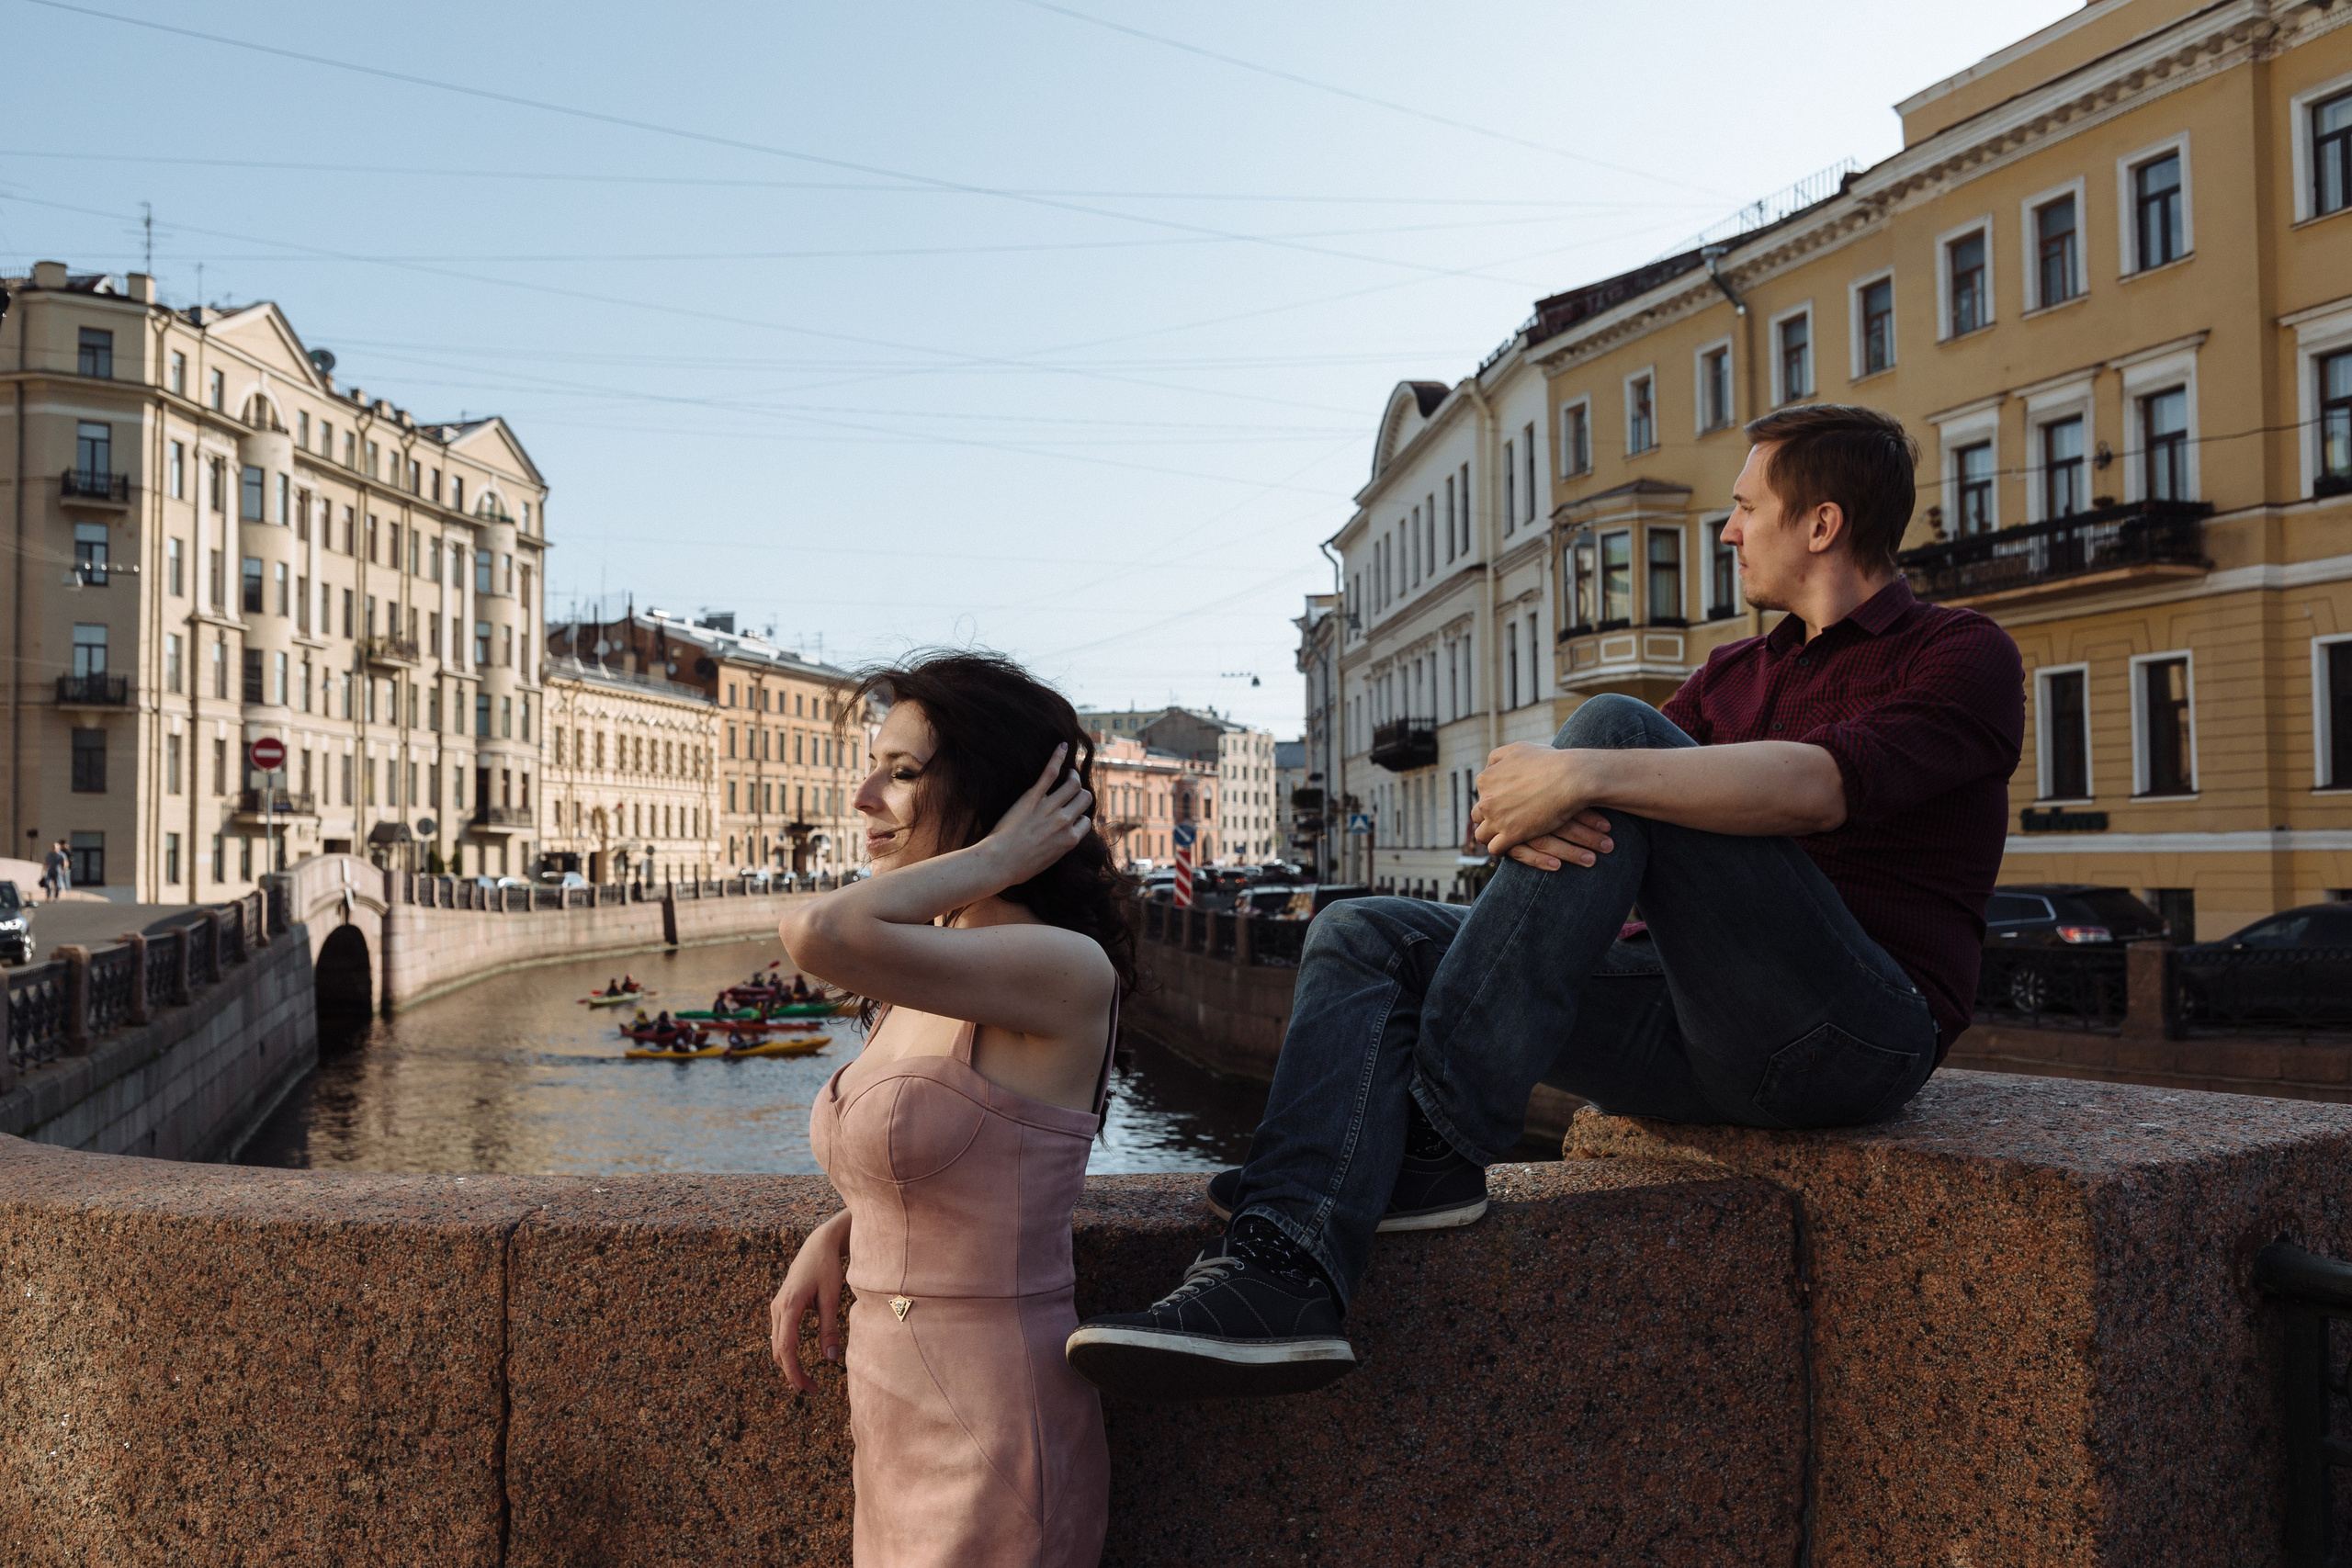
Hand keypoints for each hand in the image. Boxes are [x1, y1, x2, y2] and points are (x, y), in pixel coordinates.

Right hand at [770, 1212, 848, 1391]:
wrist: (818, 1245)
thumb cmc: (827, 1268)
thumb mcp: (832, 1298)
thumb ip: (830, 1329)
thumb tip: (831, 1360)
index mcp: (790, 1305)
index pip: (786, 1348)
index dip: (793, 1371)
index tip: (803, 1388)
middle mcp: (778, 1307)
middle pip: (778, 1350)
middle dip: (792, 1373)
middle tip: (811, 1391)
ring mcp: (776, 1307)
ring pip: (777, 1344)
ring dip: (789, 1364)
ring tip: (807, 1382)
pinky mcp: (781, 1307)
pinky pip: (779, 1335)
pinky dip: (787, 1352)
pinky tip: (798, 1362)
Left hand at [982, 743, 1092, 884]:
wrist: (999, 862)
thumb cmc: (1020, 867)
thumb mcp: (1049, 861)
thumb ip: (1060, 846)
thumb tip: (1062, 838)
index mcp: (1070, 840)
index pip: (1086, 821)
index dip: (1080, 818)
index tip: (1073, 817)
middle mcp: (1064, 822)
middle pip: (1085, 798)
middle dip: (1081, 794)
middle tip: (1074, 791)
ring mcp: (1049, 808)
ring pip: (1073, 784)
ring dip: (1073, 776)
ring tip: (1069, 773)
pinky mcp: (1033, 797)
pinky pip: (1050, 773)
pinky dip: (1057, 757)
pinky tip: (1061, 746)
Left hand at [1470, 744, 1613, 871]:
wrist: (1571, 778)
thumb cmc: (1550, 761)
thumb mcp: (1519, 749)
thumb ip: (1499, 757)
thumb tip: (1489, 767)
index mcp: (1486, 779)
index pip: (1481, 794)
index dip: (1493, 799)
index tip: (1505, 803)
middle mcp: (1486, 799)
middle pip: (1478, 814)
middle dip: (1489, 818)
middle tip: (1505, 820)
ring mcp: (1497, 819)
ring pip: (1482, 834)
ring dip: (1492, 835)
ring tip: (1505, 835)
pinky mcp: (1511, 835)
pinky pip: (1495, 848)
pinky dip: (1501, 848)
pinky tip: (1512, 845)